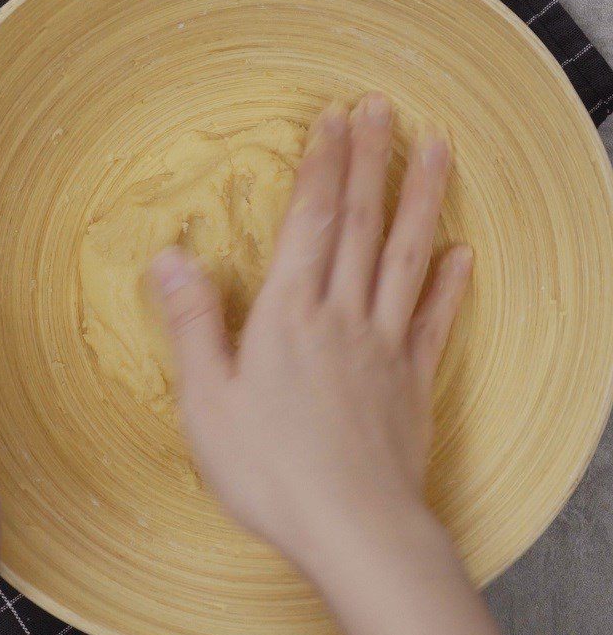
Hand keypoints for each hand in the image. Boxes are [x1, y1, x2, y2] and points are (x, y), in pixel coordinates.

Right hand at [151, 92, 468, 556]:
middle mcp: (342, 315)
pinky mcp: (412, 380)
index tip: (333, 119)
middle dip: (371, 160)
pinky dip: (451, 285)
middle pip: (362, 223)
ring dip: (422, 199)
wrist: (352, 528)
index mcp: (288, 315)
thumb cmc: (270, 469)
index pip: (310, 222)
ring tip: (437, 150)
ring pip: (407, 256)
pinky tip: (465, 255)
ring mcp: (384, 344)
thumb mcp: (207, 401)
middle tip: (383, 107)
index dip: (321, 166)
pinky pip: (433, 320)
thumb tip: (169, 258)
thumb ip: (192, 323)